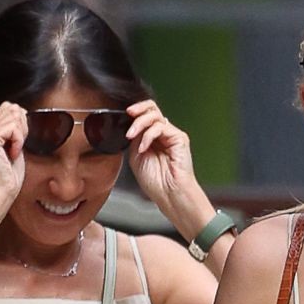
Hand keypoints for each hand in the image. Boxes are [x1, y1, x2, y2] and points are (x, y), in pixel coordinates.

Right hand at [0, 101, 26, 204]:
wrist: (0, 192)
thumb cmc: (8, 175)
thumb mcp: (13, 146)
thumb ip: (14, 129)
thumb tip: (20, 112)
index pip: (8, 108)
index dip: (20, 122)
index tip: (19, 143)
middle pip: (11, 108)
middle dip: (22, 125)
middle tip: (17, 146)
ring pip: (14, 115)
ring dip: (21, 134)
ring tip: (14, 150)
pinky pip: (13, 128)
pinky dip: (18, 141)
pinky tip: (12, 154)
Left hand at [125, 99, 200, 223]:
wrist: (168, 194)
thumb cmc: (155, 182)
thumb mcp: (135, 156)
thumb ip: (134, 139)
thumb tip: (131, 125)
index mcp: (152, 138)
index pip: (144, 116)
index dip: (135, 112)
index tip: (124, 114)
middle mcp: (163, 134)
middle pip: (152, 109)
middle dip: (138, 109)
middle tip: (129, 113)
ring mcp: (171, 135)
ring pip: (155, 115)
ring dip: (139, 123)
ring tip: (131, 136)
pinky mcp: (179, 138)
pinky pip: (160, 127)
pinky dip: (148, 135)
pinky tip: (144, 148)